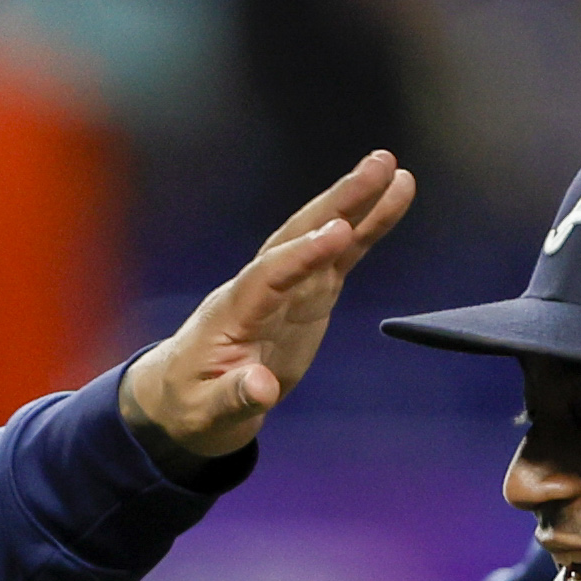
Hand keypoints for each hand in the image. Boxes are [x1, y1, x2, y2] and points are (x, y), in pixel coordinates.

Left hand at [118, 150, 418, 470]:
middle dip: (337, 202)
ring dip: (358, 203)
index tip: (340, 232)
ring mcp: (286, 288)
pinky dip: (365, 230)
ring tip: (395, 169)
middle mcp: (260, 288)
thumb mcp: (207, 413)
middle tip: (377, 167)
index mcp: (234, 312)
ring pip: (323, 238)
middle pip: (298, 236)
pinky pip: (340, 257)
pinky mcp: (306, 296)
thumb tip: (262, 388)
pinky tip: (391, 201)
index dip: (303, 255)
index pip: (270, 276)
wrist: (186, 396)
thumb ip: (234, 398)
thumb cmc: (193, 404)